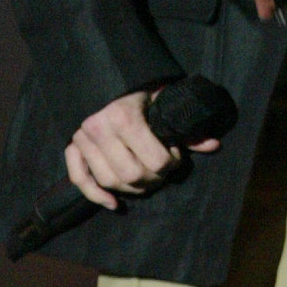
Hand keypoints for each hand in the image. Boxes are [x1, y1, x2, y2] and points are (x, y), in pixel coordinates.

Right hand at [64, 87, 222, 211]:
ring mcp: (83, 138)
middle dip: (153, 179)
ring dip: (131, 189)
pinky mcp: (73, 147)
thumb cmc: (145, 97)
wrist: (115, 83)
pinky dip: (96, 196)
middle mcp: (99, 127)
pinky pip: (81, 180)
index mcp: (124, 116)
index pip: (154, 160)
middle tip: (162, 172)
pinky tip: (114, 203)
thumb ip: (187, 130)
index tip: (175, 156)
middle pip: (132, 175)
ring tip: (146, 180)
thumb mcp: (166, 107)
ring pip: (110, 181)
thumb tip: (214, 145)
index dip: (170, 165)